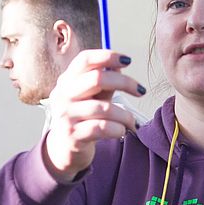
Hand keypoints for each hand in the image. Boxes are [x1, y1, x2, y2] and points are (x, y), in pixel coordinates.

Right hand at [43, 50, 144, 181]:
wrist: (65, 149)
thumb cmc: (83, 118)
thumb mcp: (92, 96)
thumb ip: (103, 82)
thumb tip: (119, 64)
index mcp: (67, 80)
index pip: (85, 59)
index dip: (107, 56)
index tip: (127, 60)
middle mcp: (62, 95)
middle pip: (97, 79)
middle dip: (125, 83)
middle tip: (141, 91)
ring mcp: (65, 116)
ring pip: (104, 108)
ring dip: (125, 115)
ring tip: (131, 121)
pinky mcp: (73, 135)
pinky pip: (103, 128)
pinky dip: (118, 129)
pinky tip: (122, 131)